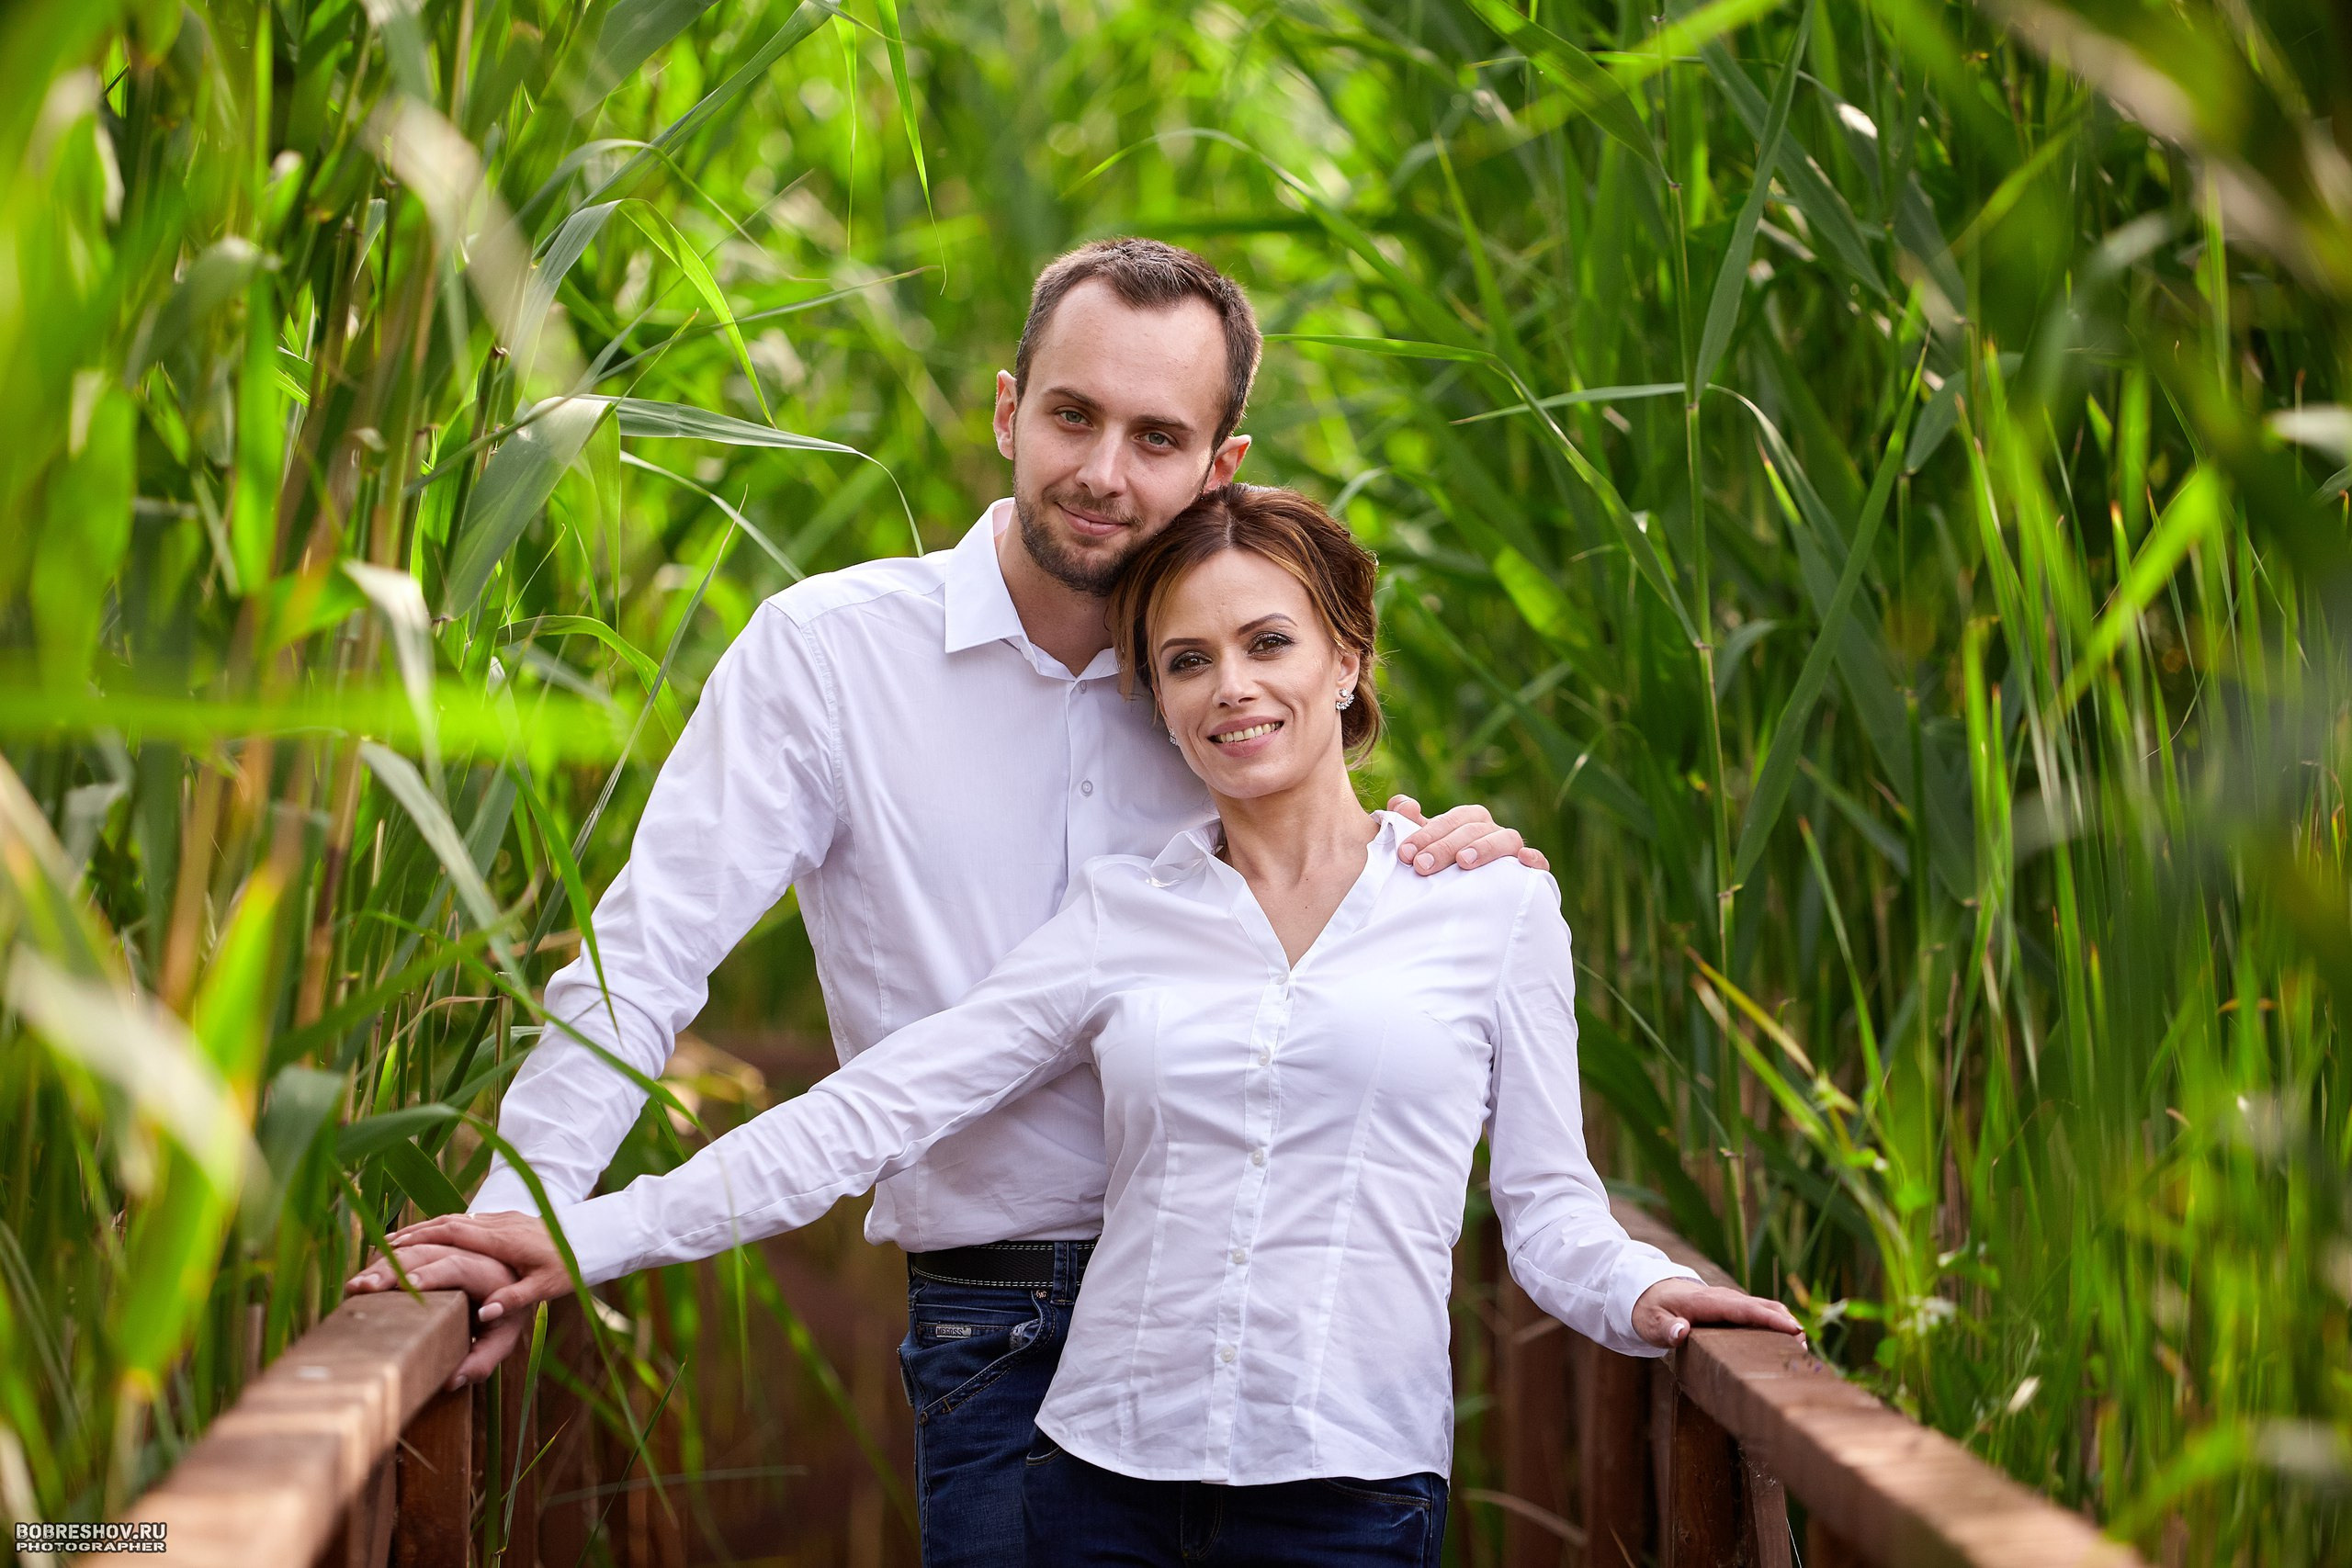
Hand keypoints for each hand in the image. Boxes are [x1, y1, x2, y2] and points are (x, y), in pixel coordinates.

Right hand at [350, 1213, 573, 1387]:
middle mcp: (499, 1224)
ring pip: (455, 1220)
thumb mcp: (545, 1288)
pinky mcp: (506, 1220)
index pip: (455, 1236)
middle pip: (447, 1224)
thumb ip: (514, 1299)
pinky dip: (442, 1227)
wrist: (593, 1238)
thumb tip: (484, 1314)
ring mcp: (502, 1219)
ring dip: (425, 1229)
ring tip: (394, 1243)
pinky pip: (467, 1221)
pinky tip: (428, 1237)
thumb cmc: (570, 1267)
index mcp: (504, 1240)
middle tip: (380, 1247)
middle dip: (413, 1234)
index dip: (423, 1240)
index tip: (393, 1249)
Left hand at [1389, 796, 1549, 875]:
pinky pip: (1540, 862)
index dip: (1427, 833)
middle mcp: (1492, 831)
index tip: (1405, 854)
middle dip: (1445, 845)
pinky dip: (1534, 859)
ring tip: (1463, 862)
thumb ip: (1410, 826)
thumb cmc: (1445, 872)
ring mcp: (1513, 851)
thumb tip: (1400, 803)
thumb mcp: (1426, 849)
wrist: (1474, 909)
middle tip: (1422, 865)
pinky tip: (1523, 861)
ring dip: (1485, 847)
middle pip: (1474, 828)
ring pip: (1506, 838)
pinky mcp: (1532, 874)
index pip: (1450, 819)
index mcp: (1469, 822)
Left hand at [1632, 1277, 1805, 1349]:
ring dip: (1784, 1324)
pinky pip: (1757, 1314)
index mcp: (1706, 1302)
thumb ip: (1664, 1328)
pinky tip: (1785, 1344)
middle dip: (1786, 1323)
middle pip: (1762, 1306)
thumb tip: (1681, 1331)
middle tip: (1805, 1348)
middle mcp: (1722, 1298)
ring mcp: (1728, 1302)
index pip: (1744, 1310)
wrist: (1645, 1292)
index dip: (1770, 1319)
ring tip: (1802, 1350)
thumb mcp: (1649, 1322)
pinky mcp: (1731, 1309)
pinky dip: (1775, 1324)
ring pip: (1763, 1308)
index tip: (1793, 1330)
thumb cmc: (1648, 1310)